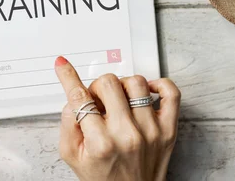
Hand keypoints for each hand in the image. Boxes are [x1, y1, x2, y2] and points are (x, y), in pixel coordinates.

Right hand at [54, 57, 180, 180]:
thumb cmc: (102, 178)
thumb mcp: (72, 155)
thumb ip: (67, 123)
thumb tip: (73, 95)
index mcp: (100, 142)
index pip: (80, 97)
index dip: (68, 76)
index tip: (63, 65)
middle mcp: (127, 134)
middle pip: (108, 83)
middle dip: (97, 87)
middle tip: (97, 100)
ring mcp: (151, 131)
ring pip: (136, 82)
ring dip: (122, 86)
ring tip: (119, 100)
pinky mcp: (169, 129)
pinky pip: (170, 93)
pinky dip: (159, 85)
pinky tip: (146, 91)